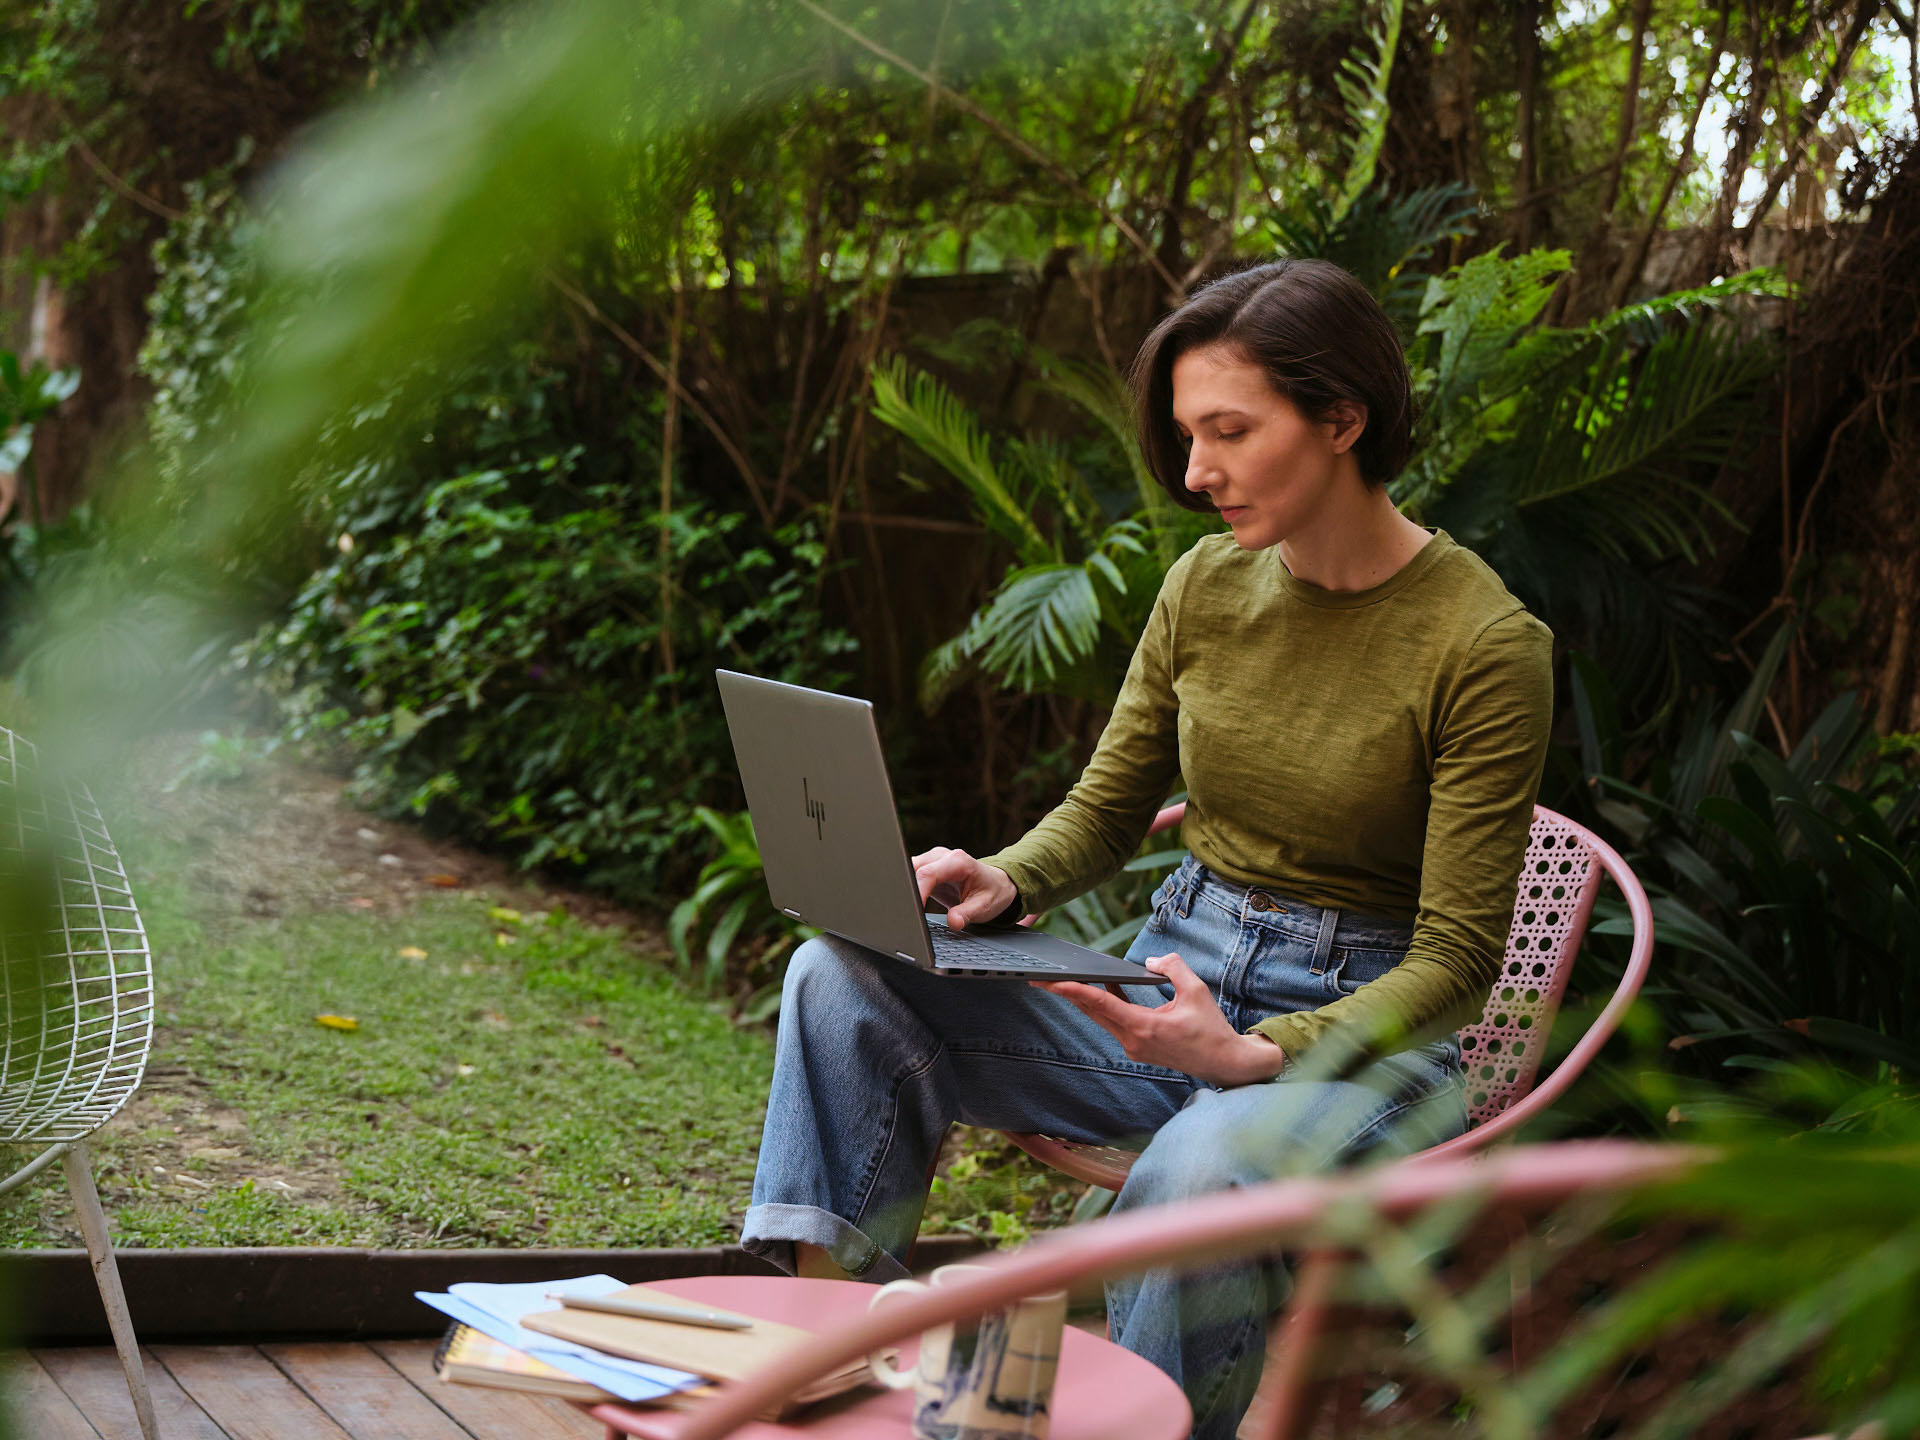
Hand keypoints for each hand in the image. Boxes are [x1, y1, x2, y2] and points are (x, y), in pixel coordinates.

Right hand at [910, 846, 1017, 929]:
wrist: (996, 884)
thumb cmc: (991, 892)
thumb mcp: (984, 907)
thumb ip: (967, 914)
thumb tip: (953, 922)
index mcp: (958, 861)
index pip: (928, 874)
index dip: (917, 892)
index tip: (913, 910)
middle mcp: (942, 856)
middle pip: (913, 869)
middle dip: (907, 889)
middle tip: (907, 912)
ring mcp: (932, 860)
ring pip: (907, 870)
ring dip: (906, 888)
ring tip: (909, 908)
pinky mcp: (926, 868)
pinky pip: (910, 875)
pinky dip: (907, 888)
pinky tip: (911, 902)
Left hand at [1034, 953, 1285, 1087]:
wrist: (1223, 1062)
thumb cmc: (1211, 1028)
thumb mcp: (1196, 990)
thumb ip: (1172, 967)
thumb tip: (1150, 961)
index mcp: (1144, 1027)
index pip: (1102, 1004)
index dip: (1075, 990)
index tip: (1053, 981)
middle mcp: (1133, 1040)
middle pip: (1093, 1012)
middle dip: (1067, 994)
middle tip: (1041, 978)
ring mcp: (1134, 1047)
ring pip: (1102, 1018)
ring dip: (1086, 999)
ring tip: (1063, 980)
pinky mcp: (1139, 1047)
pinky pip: (1115, 1022)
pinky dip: (1107, 1005)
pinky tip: (1106, 986)